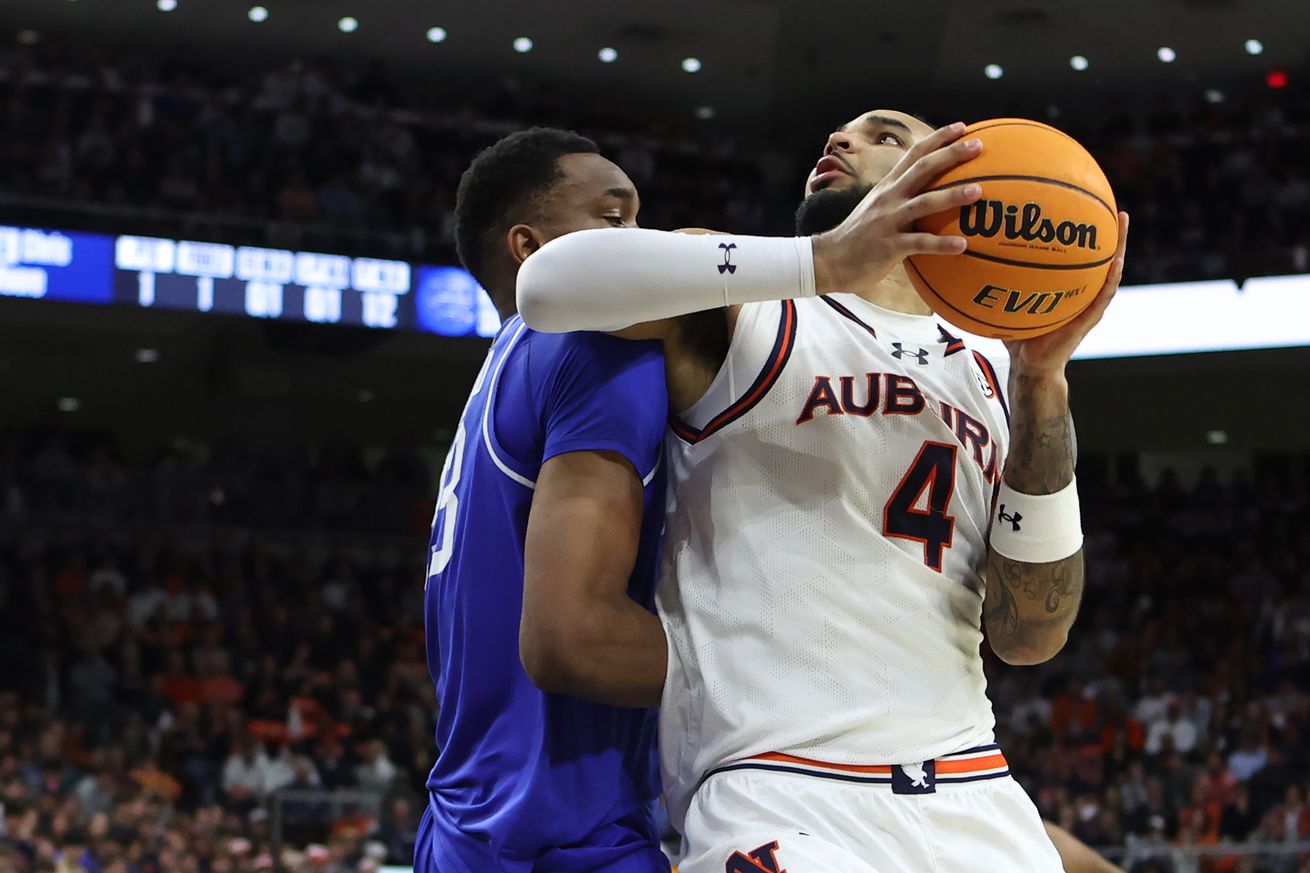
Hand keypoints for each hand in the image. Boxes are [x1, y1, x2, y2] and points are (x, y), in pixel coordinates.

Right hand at [811, 122, 984, 293]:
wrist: (828, 261)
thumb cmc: (858, 237)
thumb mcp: (876, 209)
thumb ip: (900, 199)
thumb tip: (930, 195)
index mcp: (887, 187)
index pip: (914, 154)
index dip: (938, 139)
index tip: (962, 127)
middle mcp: (888, 198)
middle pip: (923, 168)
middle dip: (952, 154)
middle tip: (978, 145)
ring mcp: (888, 221)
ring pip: (924, 202)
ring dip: (953, 195)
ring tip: (979, 191)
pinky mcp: (888, 246)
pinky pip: (920, 243)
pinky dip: (942, 244)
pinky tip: (962, 245)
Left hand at [1005, 212, 1129, 377]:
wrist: (1030, 365)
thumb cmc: (1018, 335)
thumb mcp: (1009, 302)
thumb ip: (999, 283)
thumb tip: (974, 259)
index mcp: (1068, 288)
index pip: (1080, 258)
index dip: (1086, 237)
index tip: (1089, 211)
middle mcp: (1083, 294)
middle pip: (1101, 258)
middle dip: (1110, 234)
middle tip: (1117, 209)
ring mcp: (1089, 306)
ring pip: (1110, 271)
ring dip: (1119, 247)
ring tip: (1122, 222)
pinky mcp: (1088, 319)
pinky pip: (1102, 296)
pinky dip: (1111, 279)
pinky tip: (1117, 262)